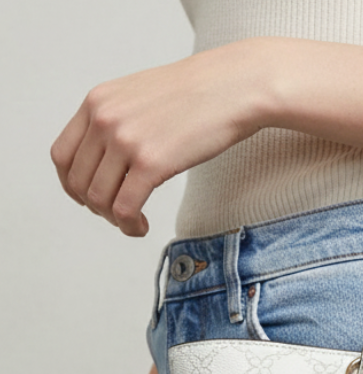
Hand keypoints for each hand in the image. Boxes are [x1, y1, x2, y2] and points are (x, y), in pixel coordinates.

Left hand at [50, 40, 268, 236]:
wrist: (230, 88)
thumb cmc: (197, 95)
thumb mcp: (140, 96)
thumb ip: (118, 121)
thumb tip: (111, 157)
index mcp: (97, 102)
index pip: (62, 155)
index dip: (72, 186)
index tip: (92, 198)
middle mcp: (104, 120)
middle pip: (77, 181)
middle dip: (96, 207)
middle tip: (119, 215)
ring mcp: (125, 141)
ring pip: (98, 198)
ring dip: (114, 220)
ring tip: (134, 223)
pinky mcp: (151, 163)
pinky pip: (125, 207)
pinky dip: (129, 225)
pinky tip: (143, 227)